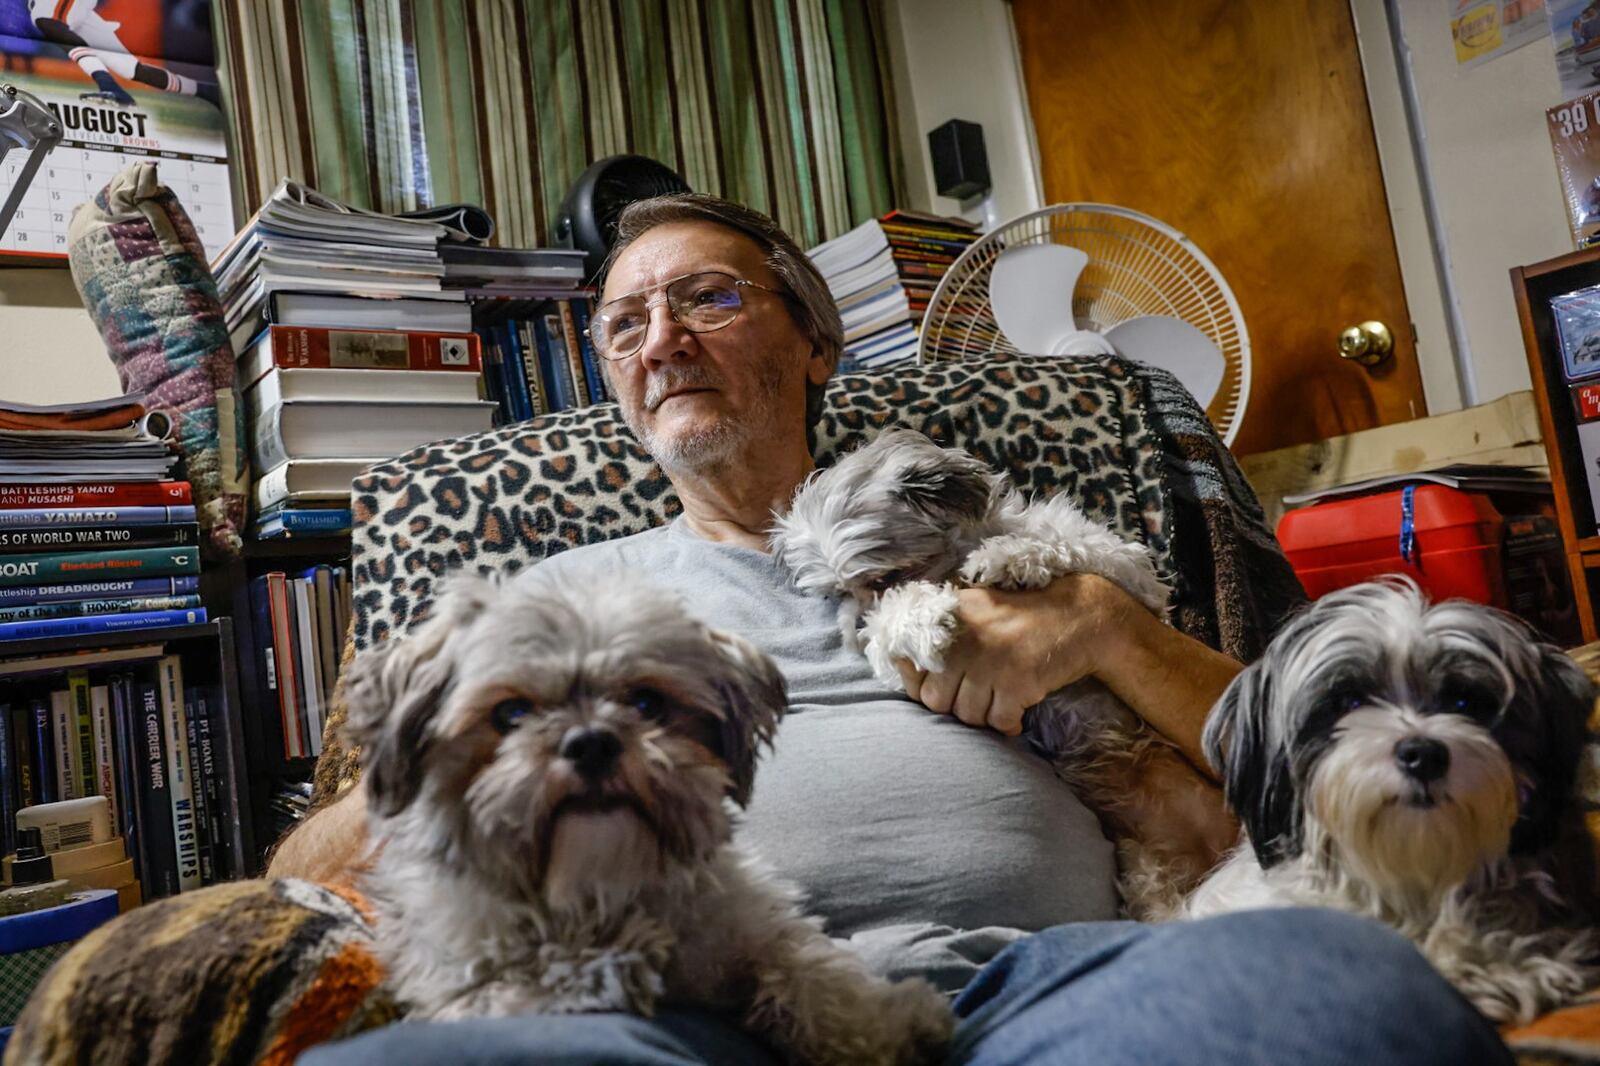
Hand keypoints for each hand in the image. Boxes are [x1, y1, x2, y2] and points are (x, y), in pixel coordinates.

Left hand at [896, 574, 1129, 735]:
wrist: (1081, 618)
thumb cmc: (1025, 616)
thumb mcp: (978, 607)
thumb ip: (943, 630)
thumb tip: (903, 661)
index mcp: (950, 616)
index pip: (913, 667)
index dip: (921, 686)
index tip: (940, 689)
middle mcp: (965, 639)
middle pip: (936, 700)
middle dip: (954, 706)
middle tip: (975, 700)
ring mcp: (990, 662)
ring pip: (967, 715)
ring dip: (983, 716)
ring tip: (997, 703)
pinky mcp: (1017, 682)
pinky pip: (999, 721)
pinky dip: (1007, 725)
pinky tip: (1015, 716)